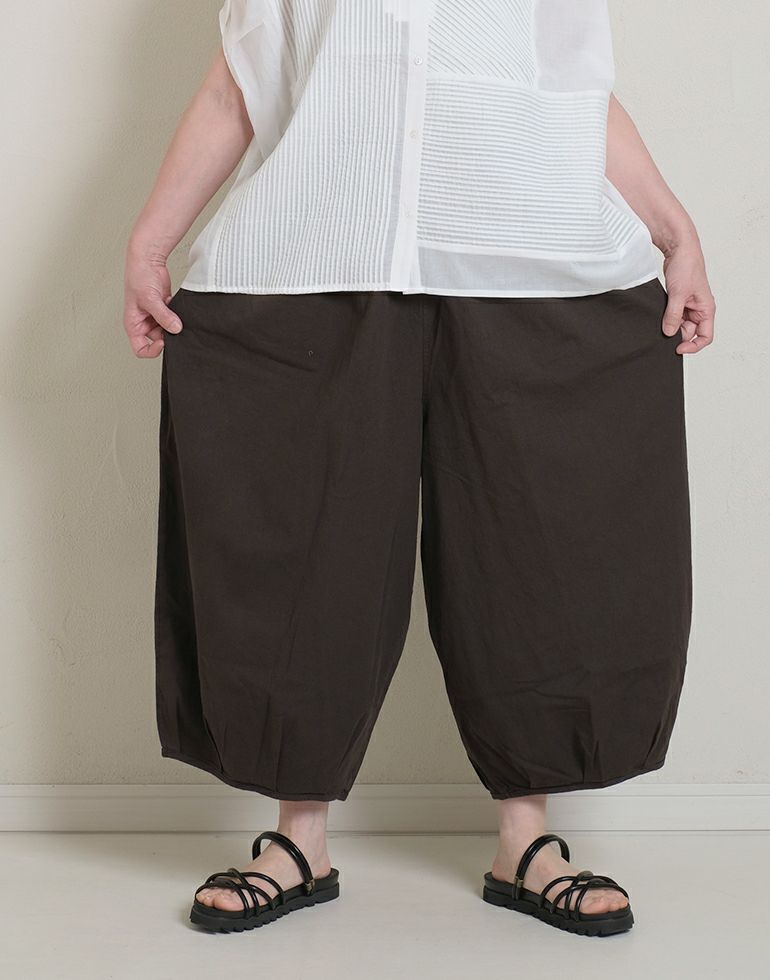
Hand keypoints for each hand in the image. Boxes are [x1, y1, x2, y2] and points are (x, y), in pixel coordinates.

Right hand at [123, 243, 182, 357]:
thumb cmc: (138, 276)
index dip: (152, 350)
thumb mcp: (150, 299)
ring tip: (173, 312)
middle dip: (167, 334)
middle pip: (157, 340)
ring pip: (167, 330)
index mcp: (133, 324)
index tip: (163, 342)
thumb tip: (176, 329)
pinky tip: (173, 304)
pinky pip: (173, 320)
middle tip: (173, 325)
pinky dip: (177, 316)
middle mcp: (143, 323)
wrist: (148, 260)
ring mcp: (155, 317)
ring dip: (173, 324)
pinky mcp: (165, 310)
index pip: (140, 349)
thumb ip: (163, 316)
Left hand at [661, 240, 714, 354]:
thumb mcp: (678, 294)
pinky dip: (665, 318)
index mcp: (706, 309)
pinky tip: (658, 316)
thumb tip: (669, 333)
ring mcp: (688, 306)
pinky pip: (672, 316)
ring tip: (660, 321)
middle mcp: (699, 309)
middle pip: (689, 332)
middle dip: (677, 334)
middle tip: (663, 333)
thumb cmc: (687, 266)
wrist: (679, 250)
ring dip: (669, 325)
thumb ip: (673, 315)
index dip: (693, 346)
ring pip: (679, 325)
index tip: (678, 349)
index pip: (705, 336)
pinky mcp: (678, 302)